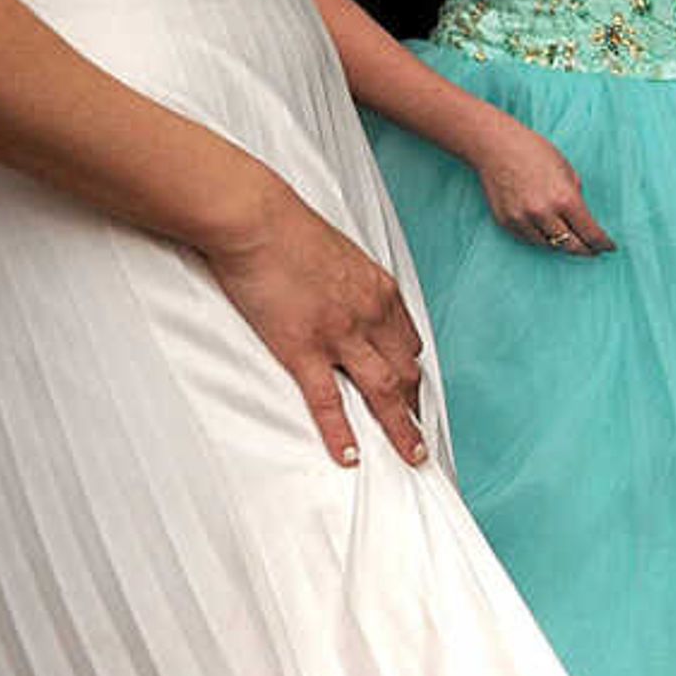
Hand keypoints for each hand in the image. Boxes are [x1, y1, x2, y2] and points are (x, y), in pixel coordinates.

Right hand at [200, 191, 432, 467]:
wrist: (256, 219)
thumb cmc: (287, 229)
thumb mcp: (337, 253)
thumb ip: (348, 282)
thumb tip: (343, 295)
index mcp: (380, 291)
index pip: (409, 342)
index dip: (412, 371)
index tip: (413, 391)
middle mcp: (371, 316)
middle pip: (406, 371)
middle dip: (415, 405)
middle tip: (419, 436)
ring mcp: (340, 335)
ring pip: (384, 391)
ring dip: (402, 428)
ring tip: (411, 456)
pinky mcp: (303, 348)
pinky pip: (329, 400)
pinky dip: (341, 431)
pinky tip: (349, 455)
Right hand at [473, 117, 611, 256]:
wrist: (496, 147)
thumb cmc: (535, 152)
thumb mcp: (568, 170)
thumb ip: (576, 196)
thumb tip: (583, 218)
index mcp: (564, 198)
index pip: (590, 233)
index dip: (602, 243)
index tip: (609, 247)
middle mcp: (543, 213)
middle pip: (571, 246)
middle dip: (586, 250)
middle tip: (594, 251)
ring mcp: (522, 220)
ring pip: (550, 246)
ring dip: (563, 246)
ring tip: (573, 242)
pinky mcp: (506, 222)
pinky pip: (530, 239)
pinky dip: (542, 239)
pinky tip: (550, 235)